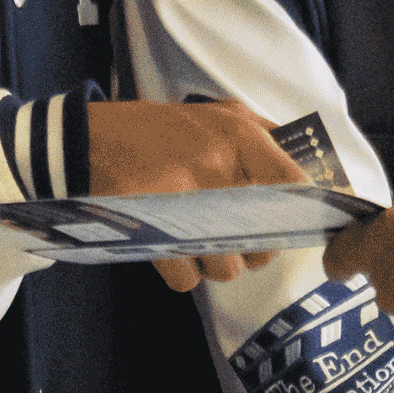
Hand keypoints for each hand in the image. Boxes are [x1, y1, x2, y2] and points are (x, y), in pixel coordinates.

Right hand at [87, 97, 306, 293]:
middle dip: (254, 250)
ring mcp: (183, 198)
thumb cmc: (160, 130)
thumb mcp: (217, 114)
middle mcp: (216, 164)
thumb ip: (262, 134)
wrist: (89, 139)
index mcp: (238, 135)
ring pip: (226, 266)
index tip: (287, 222)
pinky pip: (187, 278)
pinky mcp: (151, 229)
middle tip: (237, 240)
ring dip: (216, 265)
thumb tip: (304, 169)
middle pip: (263, 239)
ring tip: (201, 244)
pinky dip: (183, 274)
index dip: (296, 212)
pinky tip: (175, 252)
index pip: (293, 183)